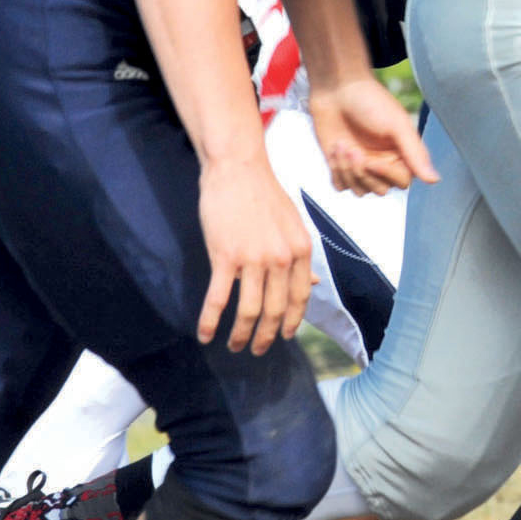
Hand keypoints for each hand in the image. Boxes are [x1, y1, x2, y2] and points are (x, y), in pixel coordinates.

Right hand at [197, 155, 314, 353]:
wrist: (238, 168)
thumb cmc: (264, 195)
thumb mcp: (293, 225)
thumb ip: (300, 257)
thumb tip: (314, 285)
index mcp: (301, 250)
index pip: (300, 297)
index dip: (292, 321)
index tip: (285, 336)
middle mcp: (282, 258)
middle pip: (275, 310)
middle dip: (266, 336)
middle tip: (257, 350)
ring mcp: (253, 259)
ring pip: (249, 311)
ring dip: (241, 335)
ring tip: (235, 346)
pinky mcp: (225, 256)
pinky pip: (218, 298)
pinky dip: (211, 321)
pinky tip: (206, 334)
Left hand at [309, 76, 440, 195]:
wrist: (336, 89)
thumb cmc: (370, 101)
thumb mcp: (397, 125)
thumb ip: (415, 153)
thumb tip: (435, 180)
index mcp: (402, 154)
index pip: (402, 181)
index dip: (386, 175)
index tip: (371, 162)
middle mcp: (383, 164)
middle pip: (379, 189)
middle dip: (362, 172)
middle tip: (352, 149)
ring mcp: (361, 167)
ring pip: (359, 190)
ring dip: (347, 171)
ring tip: (341, 145)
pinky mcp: (341, 167)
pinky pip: (341, 186)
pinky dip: (336, 171)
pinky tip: (335, 149)